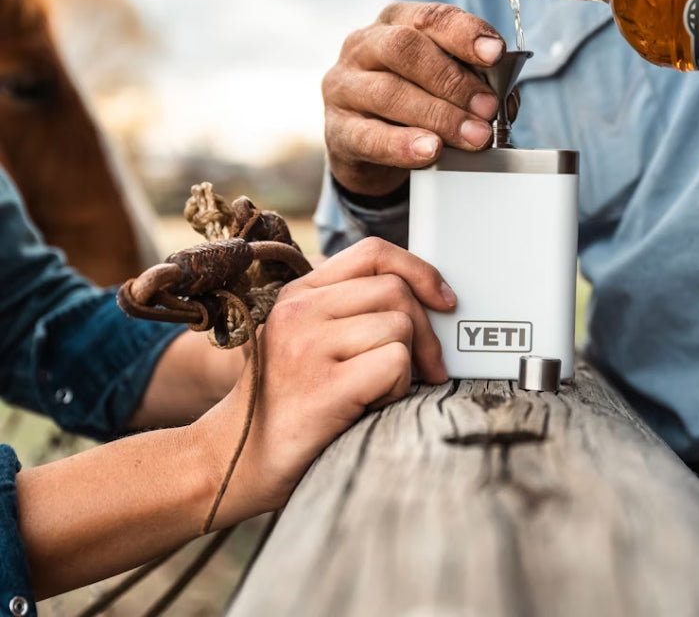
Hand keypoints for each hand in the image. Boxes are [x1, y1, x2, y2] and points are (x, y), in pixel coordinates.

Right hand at [206, 237, 456, 523]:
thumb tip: (427, 298)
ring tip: (378, 390)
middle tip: (430, 368)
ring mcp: (308, 346)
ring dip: (407, 365)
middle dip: (427, 332)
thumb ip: (352, 309)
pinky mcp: (324, 387)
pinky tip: (372, 406)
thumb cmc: (291, 401)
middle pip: (395, 291)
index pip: (373, 253)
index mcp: (299, 293)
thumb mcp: (309, 338)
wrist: (240, 461)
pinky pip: (395, 363)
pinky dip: (398, 388)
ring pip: (400, 326)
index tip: (443, 299)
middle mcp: (300, 311)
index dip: (419, 270)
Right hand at [322, 2, 505, 195]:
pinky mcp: (337, 129)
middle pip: (405, 49)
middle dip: (453, 80)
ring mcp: (344, 87)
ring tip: (473, 136)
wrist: (364, 147)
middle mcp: (363, 46)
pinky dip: (403, 144)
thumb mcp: (440, 84)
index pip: (429, 18)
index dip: (464, 33)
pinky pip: (369, 136)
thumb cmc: (410, 104)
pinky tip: (429, 151)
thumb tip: (505, 99)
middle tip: (487, 108)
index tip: (495, 54)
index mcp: (394, 23)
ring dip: (439, 116)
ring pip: (390, 93)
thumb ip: (471, 83)